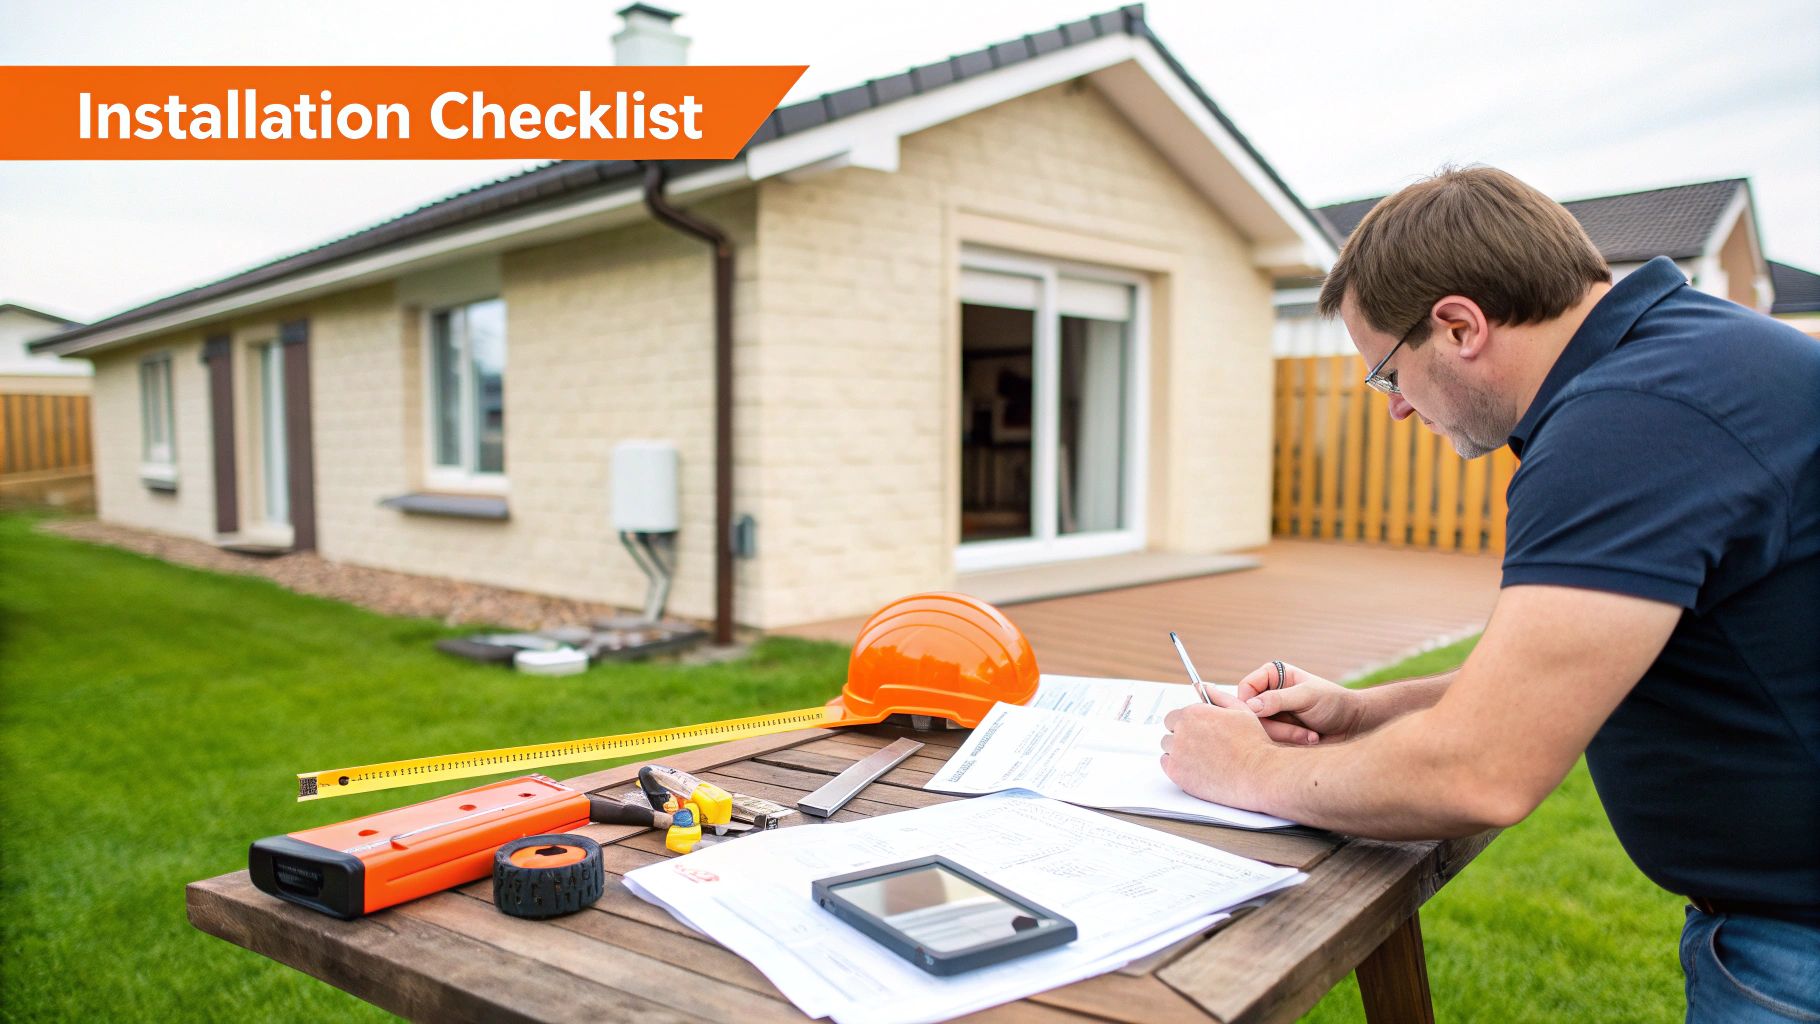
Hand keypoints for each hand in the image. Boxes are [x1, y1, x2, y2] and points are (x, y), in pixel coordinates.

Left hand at [1159, 703, 1271, 807]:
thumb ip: (1218, 697)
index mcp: (1194, 713)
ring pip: (1168, 749)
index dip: (1186, 724)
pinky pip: (1166, 765)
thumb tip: (1204, 688)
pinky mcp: (1177, 773)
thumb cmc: (1252, 744)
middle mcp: (1182, 731)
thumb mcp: (1240, 710)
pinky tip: (1195, 767)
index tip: (1196, 731)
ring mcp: (1177, 753)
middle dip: (1182, 737)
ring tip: (1202, 758)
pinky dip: (1177, 766)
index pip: (1174, 716)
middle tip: (1202, 746)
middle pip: (1170, 733)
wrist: (1258, 773)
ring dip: (1179, 751)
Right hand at [1236, 661, 1366, 743]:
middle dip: (1276, 726)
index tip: (1260, 716)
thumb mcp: (1307, 697)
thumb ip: (1278, 699)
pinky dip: (1291, 743)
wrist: (1353, 725)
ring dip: (1287, 736)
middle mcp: (1269, 695)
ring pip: (1260, 731)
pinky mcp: (1279, 734)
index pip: (1245, 688)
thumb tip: (1249, 706)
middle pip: (1250, 713)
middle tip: (1301, 731)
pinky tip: (1310, 739)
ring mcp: (1273, 716)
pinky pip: (1271, 742)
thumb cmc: (1333, 703)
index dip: (1247, 703)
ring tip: (1311, 735)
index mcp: (1273, 676)